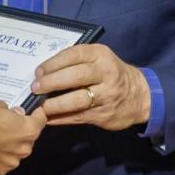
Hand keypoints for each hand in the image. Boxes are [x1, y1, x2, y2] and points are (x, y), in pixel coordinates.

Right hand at [0, 101, 45, 174]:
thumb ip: (10, 110)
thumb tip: (16, 113)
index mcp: (28, 130)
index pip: (41, 119)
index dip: (37, 114)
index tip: (34, 111)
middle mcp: (25, 148)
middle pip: (28, 138)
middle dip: (20, 132)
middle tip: (7, 125)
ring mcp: (13, 161)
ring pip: (16, 152)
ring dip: (10, 146)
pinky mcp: (0, 171)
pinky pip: (4, 162)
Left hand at [33, 44, 150, 130]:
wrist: (139, 95)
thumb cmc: (109, 73)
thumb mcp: (98, 59)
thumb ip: (74, 62)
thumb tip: (42, 72)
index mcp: (100, 55)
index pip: (74, 55)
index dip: (53, 64)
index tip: (38, 71)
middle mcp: (105, 74)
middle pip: (76, 77)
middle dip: (52, 82)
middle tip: (35, 88)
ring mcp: (106, 96)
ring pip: (78, 100)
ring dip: (56, 104)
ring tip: (41, 106)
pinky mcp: (104, 114)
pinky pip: (78, 117)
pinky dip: (60, 118)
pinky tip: (47, 118)